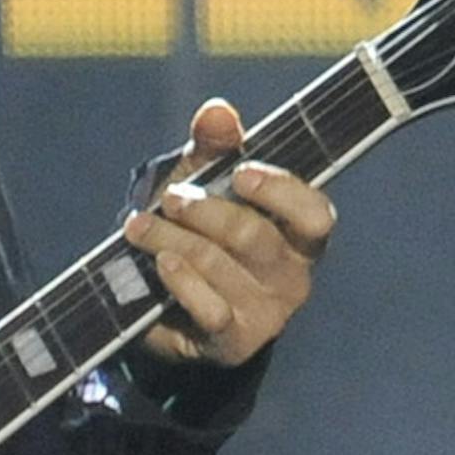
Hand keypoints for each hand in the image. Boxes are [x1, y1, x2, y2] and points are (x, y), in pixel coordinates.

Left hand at [127, 96, 333, 367]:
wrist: (174, 308)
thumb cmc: (204, 236)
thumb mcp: (208, 186)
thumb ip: (215, 148)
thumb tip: (217, 111)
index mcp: (301, 237)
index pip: (314, 214)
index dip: (281, 192)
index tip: (240, 173)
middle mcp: (293, 278)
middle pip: (254, 237)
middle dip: (204, 212)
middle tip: (169, 199)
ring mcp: (266, 315)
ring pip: (220, 268)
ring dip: (172, 241)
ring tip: (139, 227)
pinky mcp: (233, 343)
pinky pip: (210, 311)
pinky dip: (181, 283)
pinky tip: (160, 264)